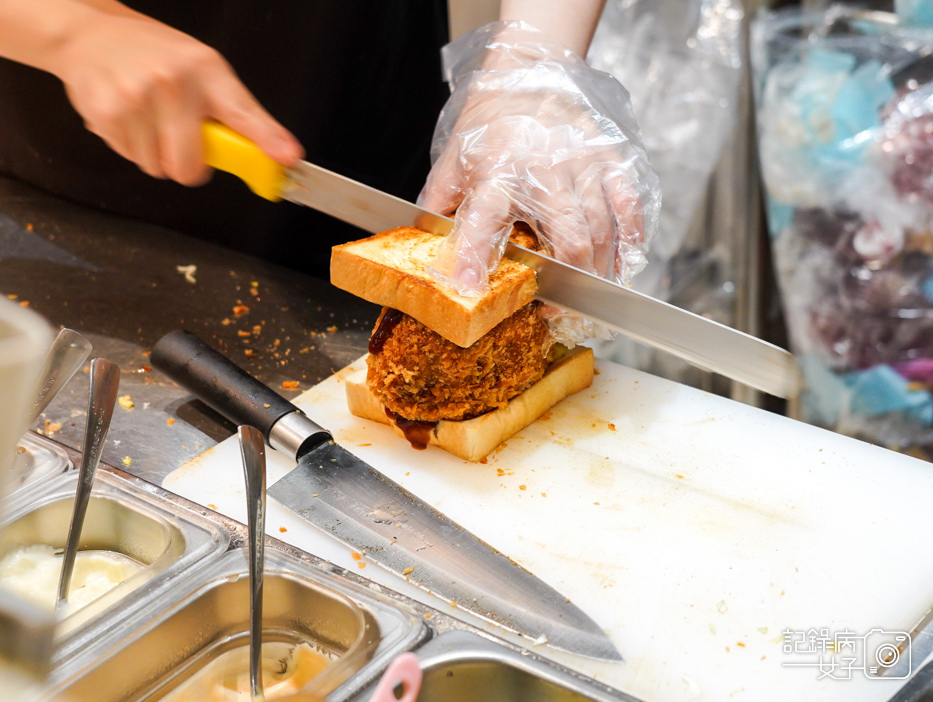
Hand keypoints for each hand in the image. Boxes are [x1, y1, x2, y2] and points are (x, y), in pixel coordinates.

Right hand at [49, 13, 302, 184]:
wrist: (91, 35)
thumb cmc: (157, 58)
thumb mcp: (205, 73)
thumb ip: (239, 118)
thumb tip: (279, 157)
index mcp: (206, 71)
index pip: (243, 112)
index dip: (268, 139)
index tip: (288, 157)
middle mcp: (172, 82)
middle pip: (190, 167)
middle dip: (188, 164)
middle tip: (181, 137)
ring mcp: (135, 98)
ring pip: (159, 168)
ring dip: (157, 154)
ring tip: (149, 119)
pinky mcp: (106, 113)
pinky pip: (132, 159)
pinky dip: (132, 147)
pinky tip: (129, 116)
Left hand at [419, 22, 658, 295]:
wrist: (532, 72)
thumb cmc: (492, 120)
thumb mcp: (455, 156)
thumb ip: (440, 199)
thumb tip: (421, 239)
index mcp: (498, 170)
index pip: (483, 218)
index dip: (474, 256)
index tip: (468, 287)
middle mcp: (545, 169)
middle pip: (568, 238)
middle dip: (566, 282)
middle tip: (554, 307)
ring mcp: (584, 165)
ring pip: (602, 231)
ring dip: (596, 271)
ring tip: (585, 294)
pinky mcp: (611, 159)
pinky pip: (629, 207)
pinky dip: (630, 240)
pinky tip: (623, 263)